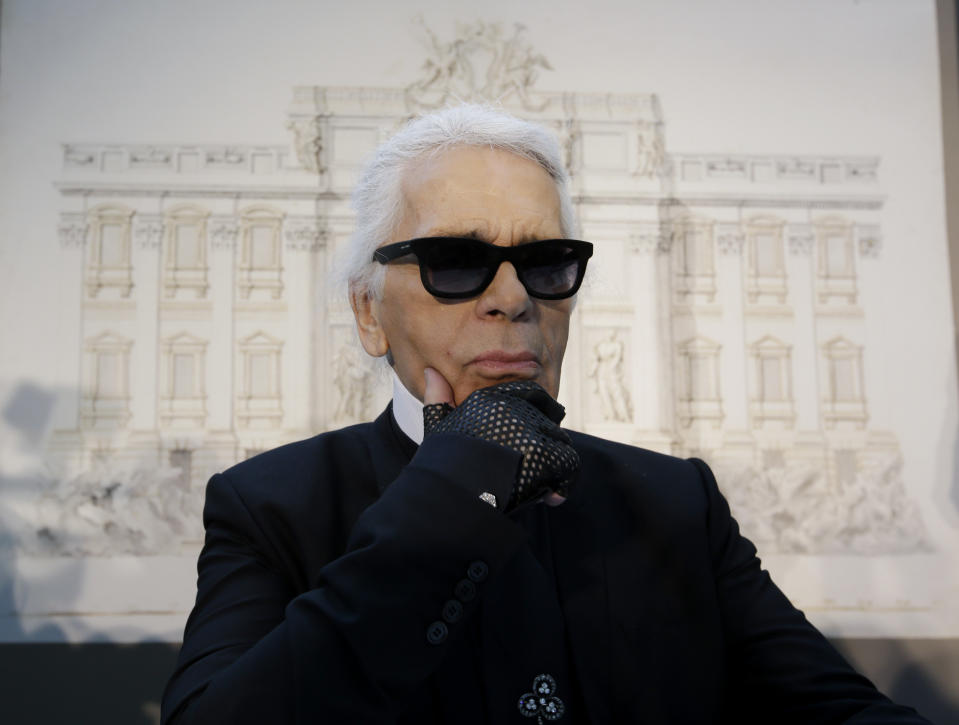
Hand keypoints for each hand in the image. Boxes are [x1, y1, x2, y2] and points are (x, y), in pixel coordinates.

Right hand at [423, 368, 573, 509]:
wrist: (449, 496)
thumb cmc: (440, 465)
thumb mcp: (436, 427)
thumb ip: (439, 398)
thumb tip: (431, 372)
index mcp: (490, 398)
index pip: (528, 394)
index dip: (532, 416)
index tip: (525, 440)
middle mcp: (513, 409)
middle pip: (546, 420)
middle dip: (542, 444)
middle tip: (529, 468)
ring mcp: (530, 431)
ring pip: (560, 441)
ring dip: (553, 463)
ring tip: (537, 482)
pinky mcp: (544, 455)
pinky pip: (568, 464)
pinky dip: (563, 483)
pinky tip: (551, 497)